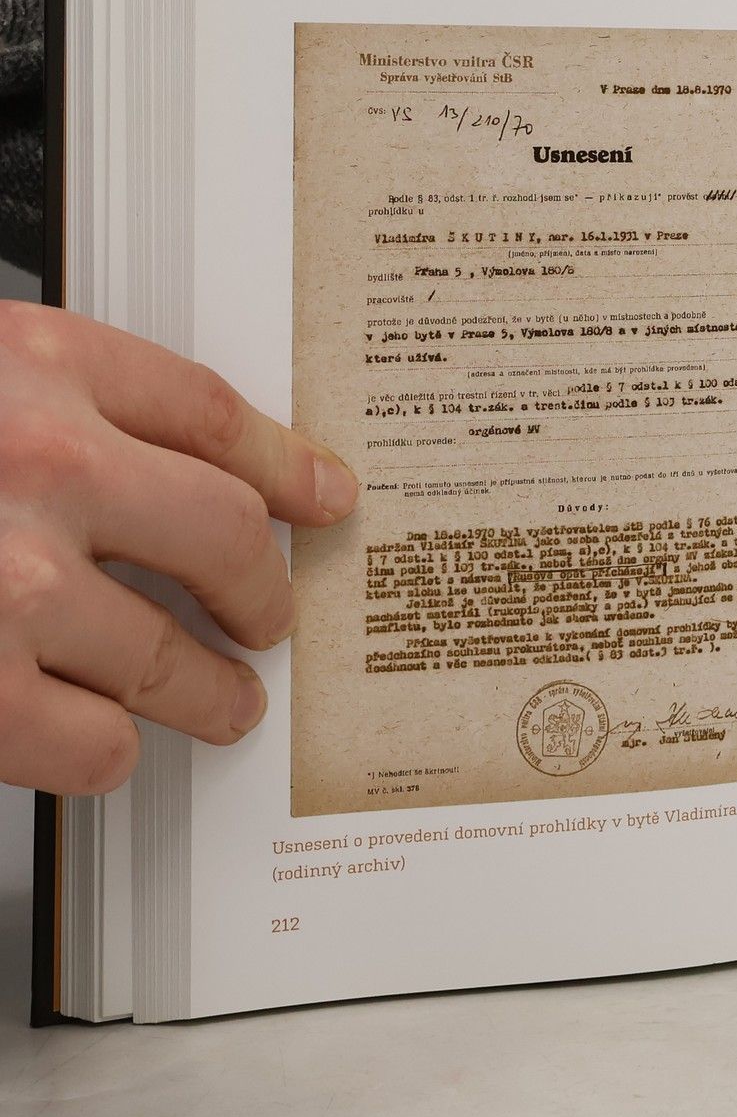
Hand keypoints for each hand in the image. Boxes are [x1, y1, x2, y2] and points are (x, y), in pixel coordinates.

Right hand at [0, 306, 357, 794]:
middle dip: (261, 590)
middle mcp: (43, 464)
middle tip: (272, 621)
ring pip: (165, 652)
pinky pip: (89, 740)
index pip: (209, 414)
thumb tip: (158, 456)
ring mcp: (12, 580)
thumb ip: (53, 402)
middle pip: (221, 529)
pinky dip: (103, 750)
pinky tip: (103, 740)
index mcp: (42, 366)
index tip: (324, 495)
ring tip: (222, 706)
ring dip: (206, 693)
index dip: (281, 465)